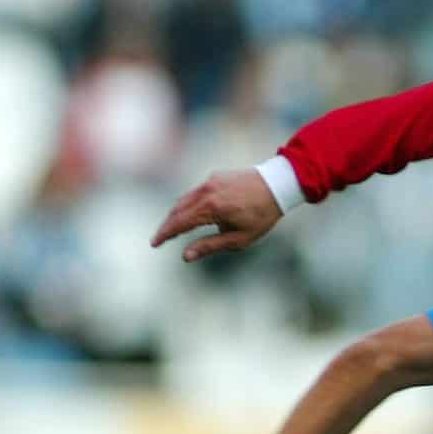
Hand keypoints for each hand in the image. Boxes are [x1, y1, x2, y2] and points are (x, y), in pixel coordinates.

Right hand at [151, 167, 283, 261]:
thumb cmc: (262, 216)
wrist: (278, 185)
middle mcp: (206, 192)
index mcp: (211, 208)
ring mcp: (210, 182)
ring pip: (185, 199)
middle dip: (168, 225)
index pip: (179, 223)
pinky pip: (196, 192)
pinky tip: (191, 213)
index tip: (154, 244)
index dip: (165, 234)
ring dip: (177, 214)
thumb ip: (210, 246)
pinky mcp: (215, 177)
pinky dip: (189, 203)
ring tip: (173, 228)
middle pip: (177, 210)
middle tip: (160, 238)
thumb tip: (185, 256)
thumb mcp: (239, 238)